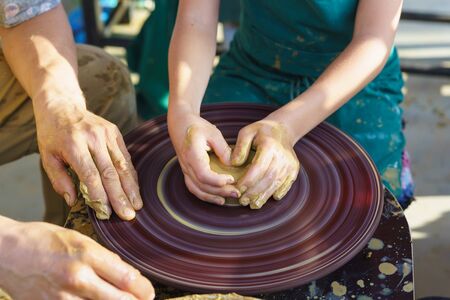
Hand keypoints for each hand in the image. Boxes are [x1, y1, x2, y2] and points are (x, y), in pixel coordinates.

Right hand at [0, 217, 153, 298]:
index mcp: (87, 254)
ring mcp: (62, 298)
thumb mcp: (78, 238)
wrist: (5, 252)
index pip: (127, 278)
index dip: (144, 289)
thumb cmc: (41, 240)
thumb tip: (125, 273)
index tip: (149, 291)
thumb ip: (102, 257)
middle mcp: (77, 278)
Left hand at [35, 104, 141, 219]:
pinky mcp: (115, 132)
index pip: (90, 175)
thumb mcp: (47, 157)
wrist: (62, 106)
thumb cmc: (52, 135)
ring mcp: (106, 133)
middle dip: (120, 196)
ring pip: (122, 165)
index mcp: (73, 145)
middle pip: (110, 172)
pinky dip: (131, 174)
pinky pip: (125, 156)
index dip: (100, 196)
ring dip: (131, 187)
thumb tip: (72, 201)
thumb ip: (59, 180)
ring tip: (137, 205)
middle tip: (128, 215)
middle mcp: (92, 138)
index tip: (107, 213)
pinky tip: (135, 189)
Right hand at [168, 110, 239, 204]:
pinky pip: (194, 188)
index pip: (203, 174)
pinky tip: (217, 198)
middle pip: (202, 185)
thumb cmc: (197, 127)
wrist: (180, 124)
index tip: (232, 179)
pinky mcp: (187, 172)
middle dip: (220, 191)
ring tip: (227, 200)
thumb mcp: (213, 132)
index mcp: (192, 154)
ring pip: (197, 190)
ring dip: (212, 197)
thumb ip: (223, 149)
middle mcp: (186, 165)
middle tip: (237, 192)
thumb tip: (232, 164)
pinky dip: (205, 195)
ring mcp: (185, 170)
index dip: (217, 180)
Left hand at [231, 119, 299, 208]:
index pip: (258, 167)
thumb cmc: (261, 131)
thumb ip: (240, 147)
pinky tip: (266, 199)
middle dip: (254, 192)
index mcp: (270, 146)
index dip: (248, 180)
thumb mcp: (247, 132)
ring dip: (264, 196)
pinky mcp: (294, 169)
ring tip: (252, 204)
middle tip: (242, 201)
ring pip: (276, 183)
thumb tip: (234, 163)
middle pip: (268, 178)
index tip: (238, 189)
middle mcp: (282, 156)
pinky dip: (277, 193)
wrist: (282, 130)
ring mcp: (290, 164)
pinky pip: (286, 184)